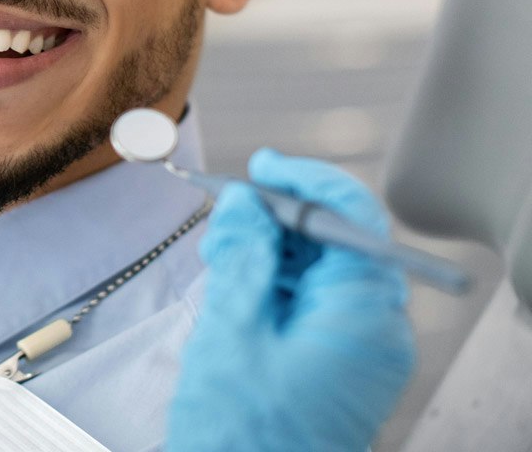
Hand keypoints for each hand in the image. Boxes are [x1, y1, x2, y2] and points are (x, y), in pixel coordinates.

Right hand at [167, 150, 415, 451]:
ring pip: (318, 265)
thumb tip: (246, 201)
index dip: (304, 181)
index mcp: (362, 316)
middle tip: (224, 219)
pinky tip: (234, 281)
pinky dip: (272, 280)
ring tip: (219, 255)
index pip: (352, 217)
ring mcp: (358, 347)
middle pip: (335, 239)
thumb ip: (242, 254)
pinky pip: (311, 297)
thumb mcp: (232, 329)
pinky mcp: (337, 360)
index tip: (261, 167)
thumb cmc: (242, 434)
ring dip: (268, 248)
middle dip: (276, 218)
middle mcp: (374, 328)